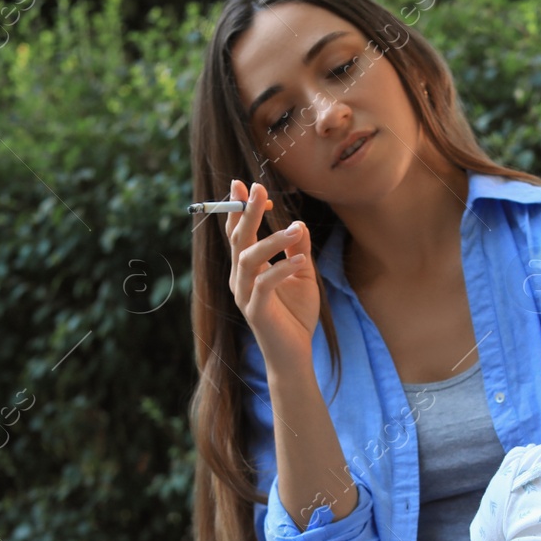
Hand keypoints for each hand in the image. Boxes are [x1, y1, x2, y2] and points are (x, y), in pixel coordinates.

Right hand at [223, 179, 319, 369]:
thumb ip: (299, 250)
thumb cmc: (296, 315)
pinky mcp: (256, 312)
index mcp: (248, 269)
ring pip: (248, 259)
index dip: (241, 209)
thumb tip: (299, 224)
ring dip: (271, 240)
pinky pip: (264, 284)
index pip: (239, 234)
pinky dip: (281, 269)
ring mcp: (245, 296)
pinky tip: (299, 260)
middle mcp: (240, 279)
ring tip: (295, 229)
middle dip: (246, 212)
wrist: (294, 354)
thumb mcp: (303, 275)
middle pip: (238, 239)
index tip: (251, 186)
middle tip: (257, 188)